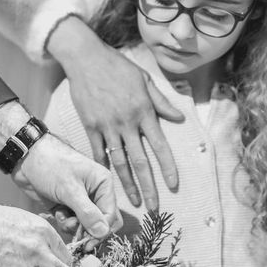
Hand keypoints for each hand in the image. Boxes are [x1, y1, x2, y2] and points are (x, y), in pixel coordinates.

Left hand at [0, 101, 121, 245]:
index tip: (86, 242)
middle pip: (100, 223)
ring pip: (84, 226)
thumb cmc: (49, 164)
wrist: (24, 157)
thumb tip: (102, 232)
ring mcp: (80, 200)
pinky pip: (71, 223)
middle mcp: (95, 193)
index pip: (111, 216)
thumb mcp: (69, 188)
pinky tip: (54, 213)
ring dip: (72, 226)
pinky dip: (63, 222)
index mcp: (103, 184)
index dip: (100, 231)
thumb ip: (86, 212)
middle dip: (86, 230)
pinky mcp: (66, 206)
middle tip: (72, 231)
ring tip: (60, 216)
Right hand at [47, 16, 184, 211]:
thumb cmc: (118, 67)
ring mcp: (107, 127)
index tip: (173, 186)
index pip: (160, 146)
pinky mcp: (91, 127)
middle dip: (148, 187)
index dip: (167, 168)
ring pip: (119, 163)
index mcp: (144, 112)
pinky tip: (107, 183)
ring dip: (127, 185)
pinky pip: (98, 153)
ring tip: (134, 202)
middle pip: (140, 162)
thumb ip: (162, 102)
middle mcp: (127, 123)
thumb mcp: (146, 80)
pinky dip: (103, 168)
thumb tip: (180, 118)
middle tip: (153, 207)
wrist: (86, 59)